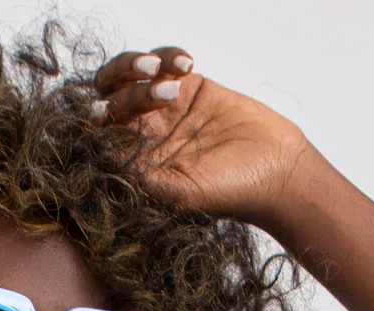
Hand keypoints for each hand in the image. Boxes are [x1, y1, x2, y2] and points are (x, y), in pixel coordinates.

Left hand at [89, 46, 316, 225]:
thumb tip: (103, 151)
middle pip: (111, 96)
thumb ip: (142, 174)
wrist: (275, 171)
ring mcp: (167, 108)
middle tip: (149, 76)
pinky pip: (167, 61)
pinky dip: (169, 54)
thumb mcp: (179, 193)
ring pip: (133, 74)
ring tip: (167, 71)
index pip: (101, 133)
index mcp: (135, 162)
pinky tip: (187, 63)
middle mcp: (145, 134)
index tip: (105, 109)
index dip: (97, 116)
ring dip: (140, 64)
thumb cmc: (230, 192)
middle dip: (120, 81)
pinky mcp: (191, 87)